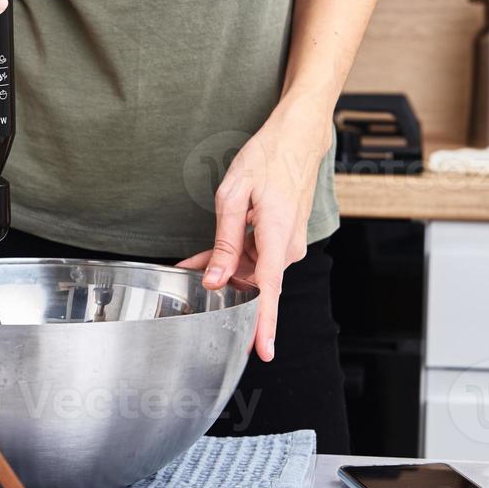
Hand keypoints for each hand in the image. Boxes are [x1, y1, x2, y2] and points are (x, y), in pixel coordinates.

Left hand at [178, 107, 329, 361]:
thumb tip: (216, 279)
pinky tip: (212, 257)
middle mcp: (288, 246)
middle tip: (189, 275)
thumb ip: (224, 242)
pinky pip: (258, 258)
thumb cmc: (268, 158)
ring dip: (225, 267)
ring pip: (252, 270)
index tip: (263, 350)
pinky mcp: (284, 239)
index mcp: (277, 235)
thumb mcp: (234, 196)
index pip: (270, 290)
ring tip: (194, 261)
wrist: (299, 137)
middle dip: (222, 285)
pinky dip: (236, 257)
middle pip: (253, 282)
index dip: (264, 324)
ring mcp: (289, 243)